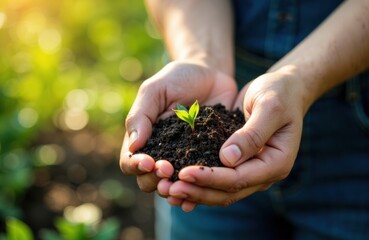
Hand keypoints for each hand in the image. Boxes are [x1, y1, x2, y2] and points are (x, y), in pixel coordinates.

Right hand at [120, 60, 236, 192]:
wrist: (211, 73)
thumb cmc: (177, 79)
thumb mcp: (155, 90)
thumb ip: (141, 115)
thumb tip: (134, 146)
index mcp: (145, 139)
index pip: (130, 161)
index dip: (136, 166)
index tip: (148, 161)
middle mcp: (163, 153)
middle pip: (150, 180)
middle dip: (156, 180)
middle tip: (167, 170)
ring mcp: (186, 159)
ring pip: (175, 185)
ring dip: (177, 189)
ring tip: (184, 185)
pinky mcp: (209, 159)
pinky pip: (202, 179)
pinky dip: (201, 188)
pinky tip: (206, 188)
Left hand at [158, 68, 305, 210]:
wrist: (283, 89)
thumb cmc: (279, 93)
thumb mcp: (269, 107)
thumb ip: (252, 134)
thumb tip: (228, 159)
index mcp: (276, 163)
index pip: (239, 178)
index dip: (210, 178)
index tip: (184, 173)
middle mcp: (263, 173)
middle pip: (228, 192)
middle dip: (198, 191)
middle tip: (170, 188)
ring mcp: (251, 170)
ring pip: (221, 191)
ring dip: (195, 191)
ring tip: (169, 189)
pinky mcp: (239, 163)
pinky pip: (218, 178)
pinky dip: (199, 181)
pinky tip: (178, 179)